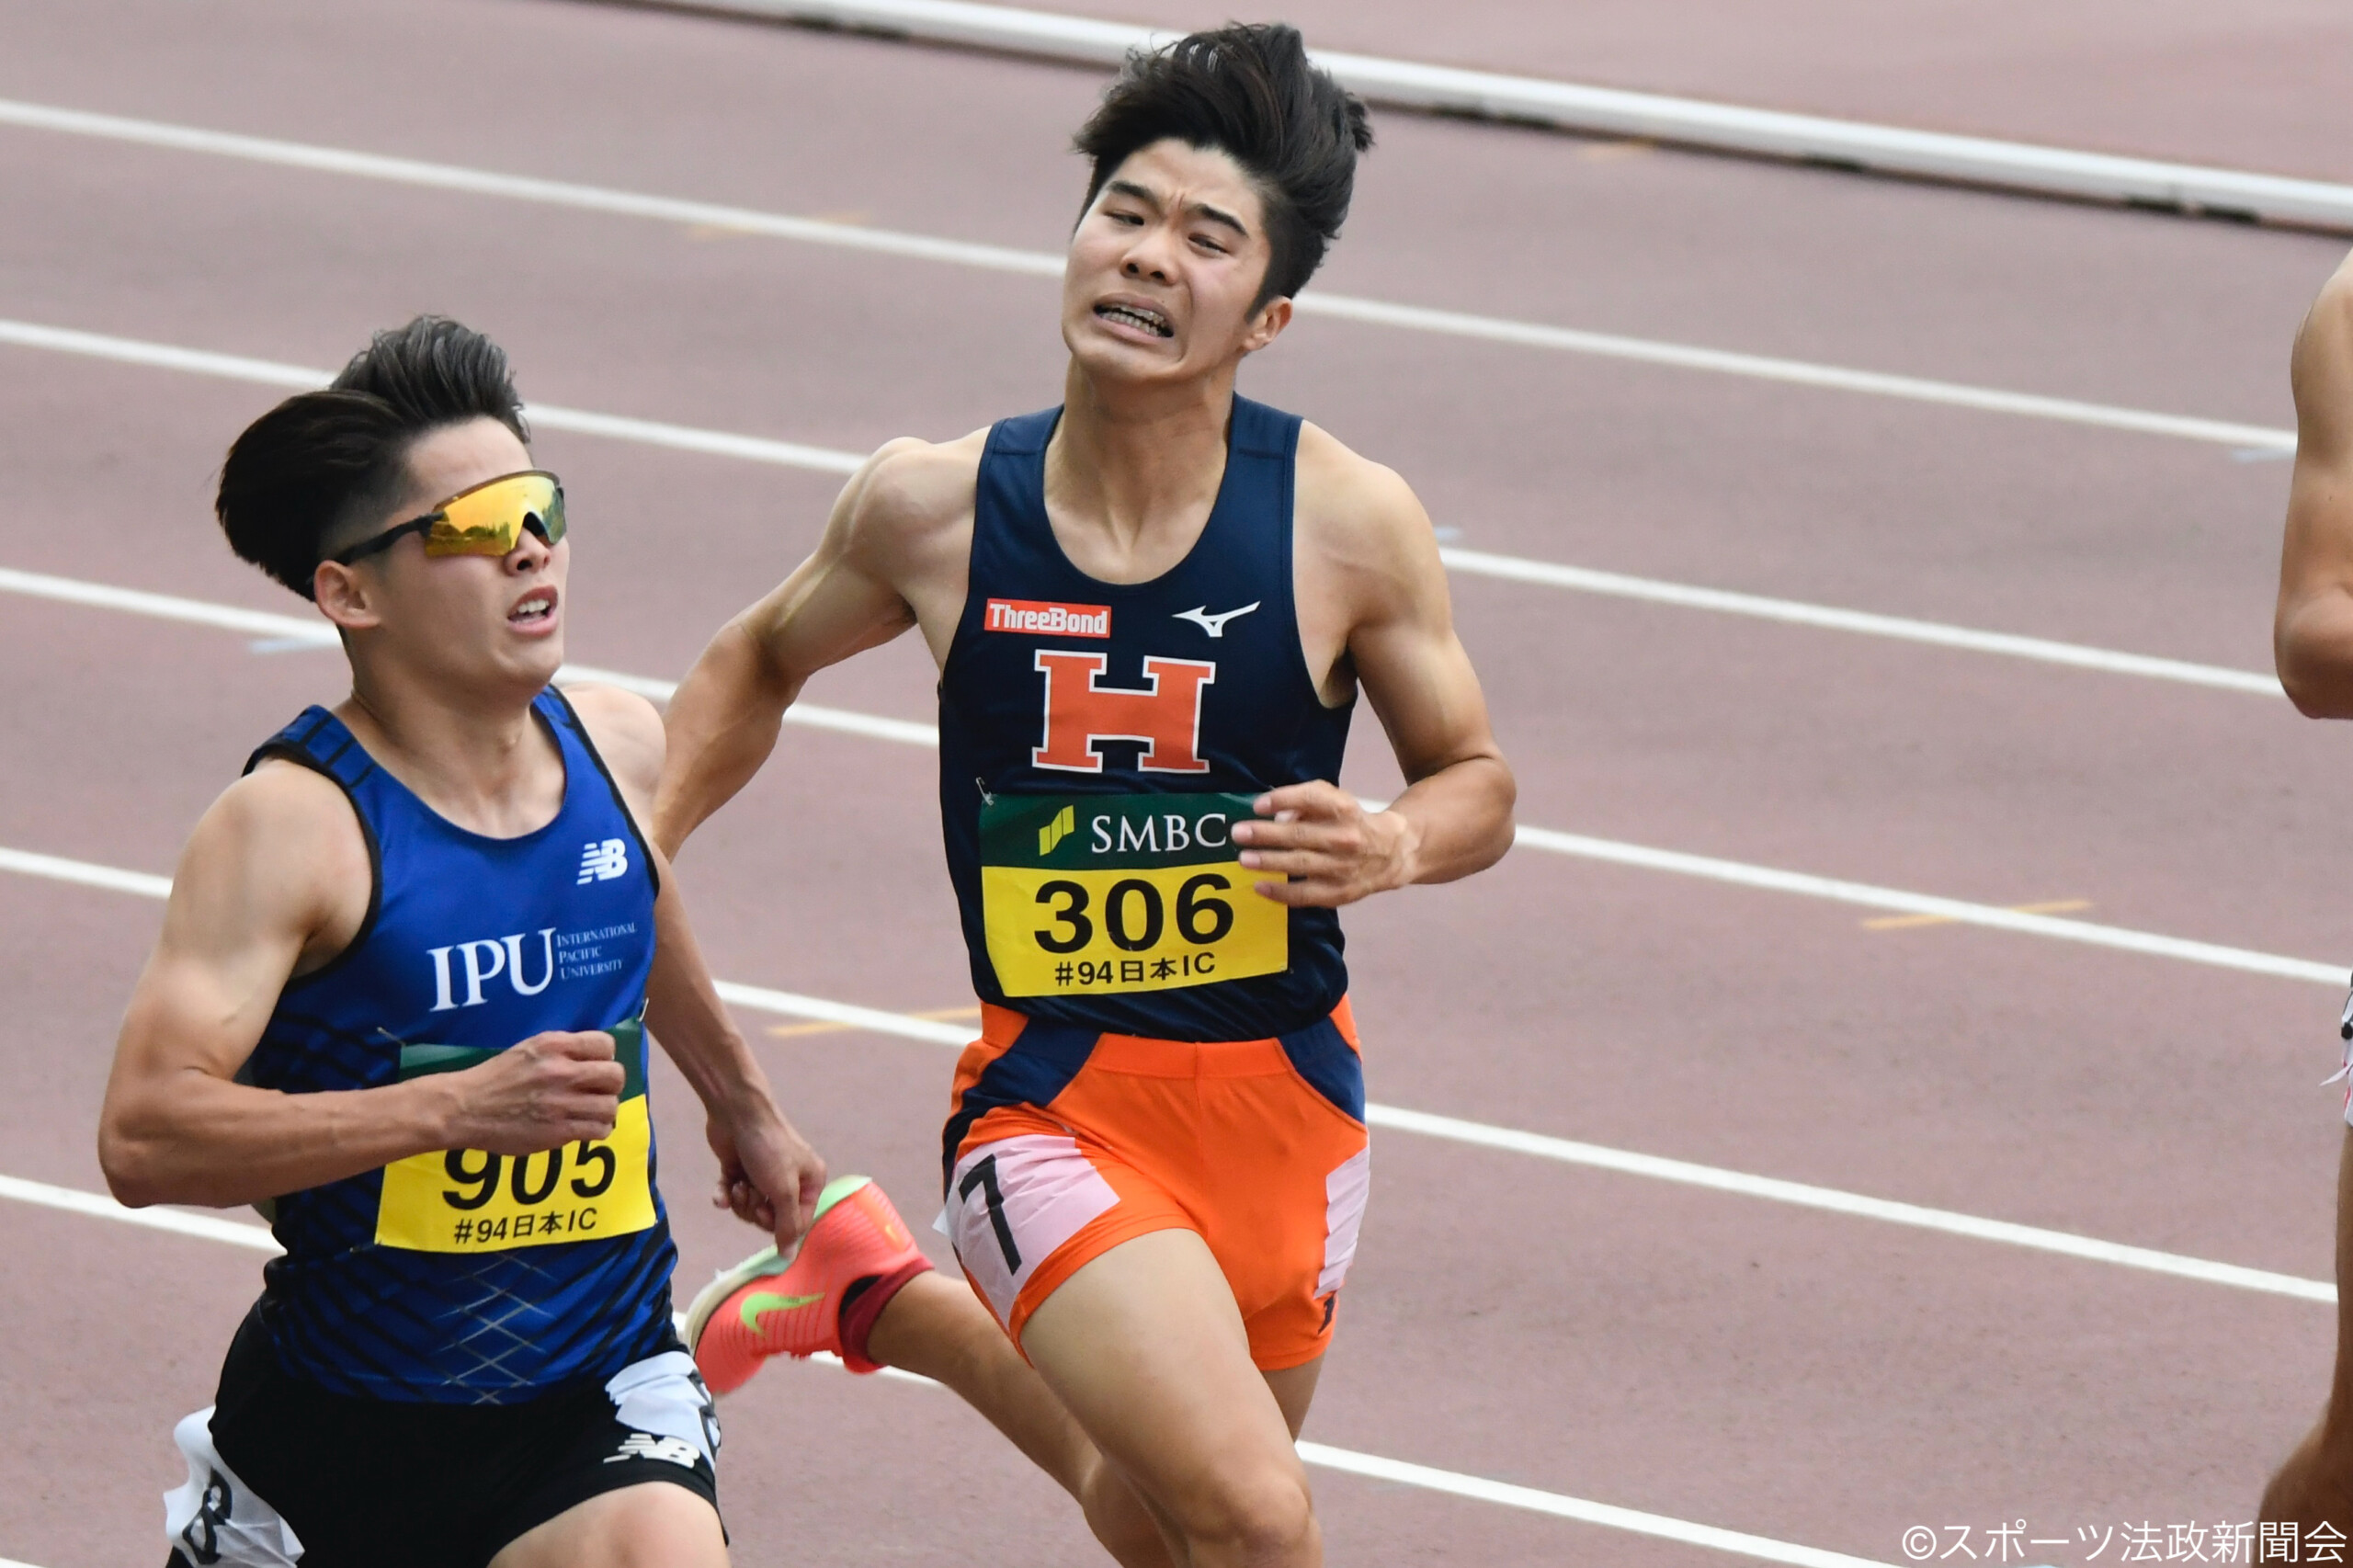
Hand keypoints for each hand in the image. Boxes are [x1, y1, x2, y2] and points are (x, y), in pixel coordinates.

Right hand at [442, 1031, 624, 1154]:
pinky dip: (596, 1130)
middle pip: (615, 1075)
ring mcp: (561, 1103)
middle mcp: (561, 1071)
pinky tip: (584, 1127)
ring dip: (604, 1110)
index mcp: (553, 1046)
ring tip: (591, 1112)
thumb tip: (593, 1059)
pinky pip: (598, 1130)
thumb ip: (561, 1051)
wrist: (465, 1108)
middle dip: (610, 1084)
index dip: (605, 1057)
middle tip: (598, 1091)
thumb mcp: (528, 1049)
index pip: (605, 1044)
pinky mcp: (558, 1131)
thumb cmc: (495, 1078)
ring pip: (610, 1106)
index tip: (595, 1067)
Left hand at [707, 1099, 827, 1251]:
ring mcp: (763, 1175)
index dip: (778, 1225)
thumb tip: (789, 1257)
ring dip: (741, 1201)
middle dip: (756, 1210)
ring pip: (750, 1208)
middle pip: (771, 1218)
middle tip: (751, 1194)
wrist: (736, 1113)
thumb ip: (787, 1226)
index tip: (764, 1211)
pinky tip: (722, 1190)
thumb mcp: (784, 1190)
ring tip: (739, 1185)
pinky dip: (725, 1194)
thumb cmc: (768, 1149)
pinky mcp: (739, 1170)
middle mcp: (790, 1180)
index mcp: (811, 1182)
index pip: (798, 1223)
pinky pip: (732, 1196)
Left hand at [1230, 781, 1416, 906]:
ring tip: (1244, 859)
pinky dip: (1281, 892)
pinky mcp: (1340, 893)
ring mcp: (1343, 868)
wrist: (1393, 853)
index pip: (1313, 800)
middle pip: (1301, 834)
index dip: (1284, 800)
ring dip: (1269, 861)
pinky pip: (1306, 895)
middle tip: (1238, 833)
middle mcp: (1346, 838)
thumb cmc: (1352, 821)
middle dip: (1266, 834)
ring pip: (1301, 865)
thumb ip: (1309, 800)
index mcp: (1345, 810)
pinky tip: (1260, 886)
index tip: (1258, 805)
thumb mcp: (1337, 801)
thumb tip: (1278, 814)